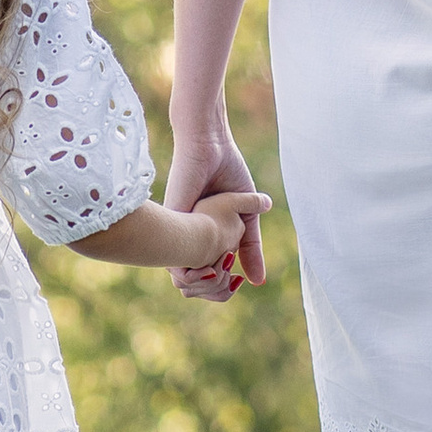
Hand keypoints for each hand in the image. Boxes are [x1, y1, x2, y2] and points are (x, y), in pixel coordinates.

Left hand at [166, 106, 269, 297]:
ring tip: (227, 265)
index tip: (237, 282)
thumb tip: (258, 280)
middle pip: (191, 281)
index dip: (221, 286)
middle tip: (232, 280)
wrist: (211, 143)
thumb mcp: (245, 216)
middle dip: (213, 289)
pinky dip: (202, 262)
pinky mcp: (173, 215)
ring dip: (208, 278)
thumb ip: (251, 247)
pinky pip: (180, 252)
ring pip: (183, 273)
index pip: (207, 274)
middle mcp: (185, 234)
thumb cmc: (226, 171)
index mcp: (199, 235)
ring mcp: (177, 227)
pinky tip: (220, 255)